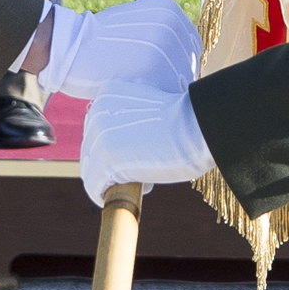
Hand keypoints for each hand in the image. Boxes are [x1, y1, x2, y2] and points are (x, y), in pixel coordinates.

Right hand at [37, 0, 201, 99]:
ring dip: (165, 92)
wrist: (70, 46)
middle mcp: (172, 24)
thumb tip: (185, 63)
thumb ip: (162, 36)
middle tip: (148, 87)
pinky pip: (169, 94)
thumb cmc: (99, 41)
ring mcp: (166, 45)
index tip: (160, 77)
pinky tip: (139, 96)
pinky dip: (157, 101)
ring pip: (182, 82)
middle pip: (190, 65)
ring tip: (141, 92)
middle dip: (173, 80)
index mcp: (169, 10)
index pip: (191, 48)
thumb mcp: (137, 24)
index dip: (177, 66)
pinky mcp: (156, 67)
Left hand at [81, 81, 214, 204]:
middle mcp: (97, 112)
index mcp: (108, 94)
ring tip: (139, 179)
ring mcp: (98, 138)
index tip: (138, 149)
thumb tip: (127, 143)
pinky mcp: (104, 163)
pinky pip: (94, 187)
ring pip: (90, 168)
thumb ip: (135, 115)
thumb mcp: (154, 105)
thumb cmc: (188, 117)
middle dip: (111, 162)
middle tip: (142, 166)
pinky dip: (106, 195)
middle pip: (91, 148)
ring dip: (110, 179)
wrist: (198, 124)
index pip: (98, 128)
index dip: (116, 144)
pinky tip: (128, 193)